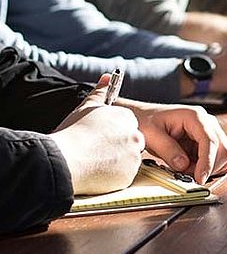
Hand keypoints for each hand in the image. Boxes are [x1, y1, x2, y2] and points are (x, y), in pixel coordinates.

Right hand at [49, 75, 144, 194]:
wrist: (65, 161)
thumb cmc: (72, 133)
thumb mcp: (85, 108)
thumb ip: (100, 92)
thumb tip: (107, 77)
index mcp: (126, 118)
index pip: (127, 125)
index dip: (113, 133)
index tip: (100, 138)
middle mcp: (134, 136)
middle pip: (131, 142)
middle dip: (118, 147)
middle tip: (97, 151)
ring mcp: (134, 157)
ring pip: (129, 160)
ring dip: (117, 162)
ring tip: (94, 162)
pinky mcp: (129, 176)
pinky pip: (124, 176)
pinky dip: (114, 176)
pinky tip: (97, 172)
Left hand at [125, 102, 226, 184]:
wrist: (144, 117)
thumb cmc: (147, 121)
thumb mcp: (151, 135)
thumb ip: (168, 149)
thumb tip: (183, 165)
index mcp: (195, 116)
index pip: (210, 141)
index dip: (207, 162)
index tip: (200, 178)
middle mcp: (207, 122)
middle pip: (222, 149)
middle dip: (209, 167)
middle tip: (189, 177)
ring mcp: (209, 132)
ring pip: (221, 156)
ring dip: (207, 169)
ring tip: (185, 170)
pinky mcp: (206, 142)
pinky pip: (214, 159)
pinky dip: (205, 168)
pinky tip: (189, 168)